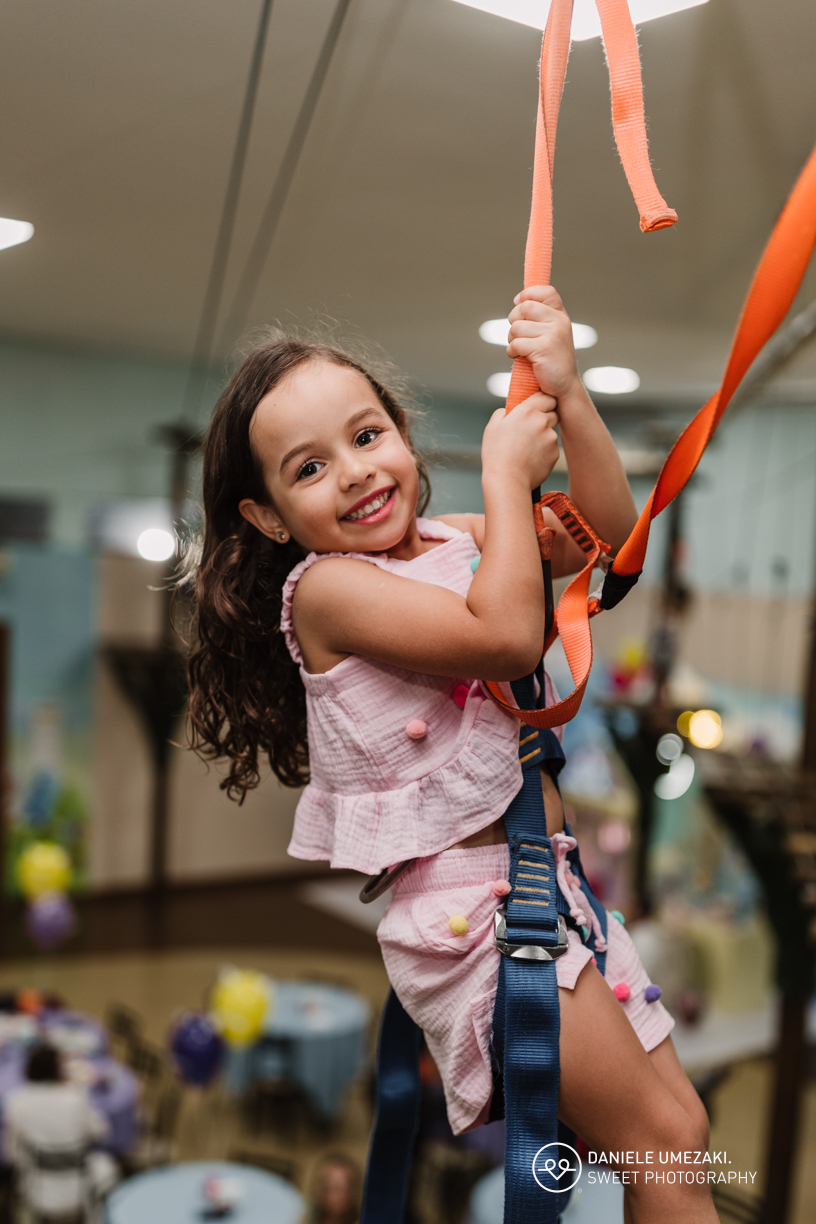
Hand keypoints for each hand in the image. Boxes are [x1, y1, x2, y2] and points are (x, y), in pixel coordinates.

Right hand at [481, 391, 559, 491]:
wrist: (507, 480)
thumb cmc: (496, 454)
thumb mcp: (492, 427)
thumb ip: (503, 412)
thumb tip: (509, 411)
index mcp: (527, 411)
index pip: (546, 396)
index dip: (542, 401)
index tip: (536, 407)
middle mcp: (542, 421)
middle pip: (552, 412)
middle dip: (544, 417)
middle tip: (530, 428)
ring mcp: (551, 438)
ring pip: (552, 431)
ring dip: (544, 434)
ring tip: (526, 447)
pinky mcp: (555, 453)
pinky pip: (552, 447)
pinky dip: (545, 450)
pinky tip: (531, 458)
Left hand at [507, 285, 578, 400]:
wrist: (563, 386)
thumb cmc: (552, 360)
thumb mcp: (551, 334)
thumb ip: (540, 317)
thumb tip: (518, 300)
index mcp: (561, 315)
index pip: (546, 291)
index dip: (528, 294)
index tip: (519, 303)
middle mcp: (559, 322)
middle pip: (524, 308)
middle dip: (514, 320)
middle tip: (517, 335)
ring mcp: (553, 334)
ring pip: (517, 327)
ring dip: (512, 340)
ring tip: (520, 350)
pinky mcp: (544, 349)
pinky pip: (516, 344)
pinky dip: (512, 352)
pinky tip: (519, 358)